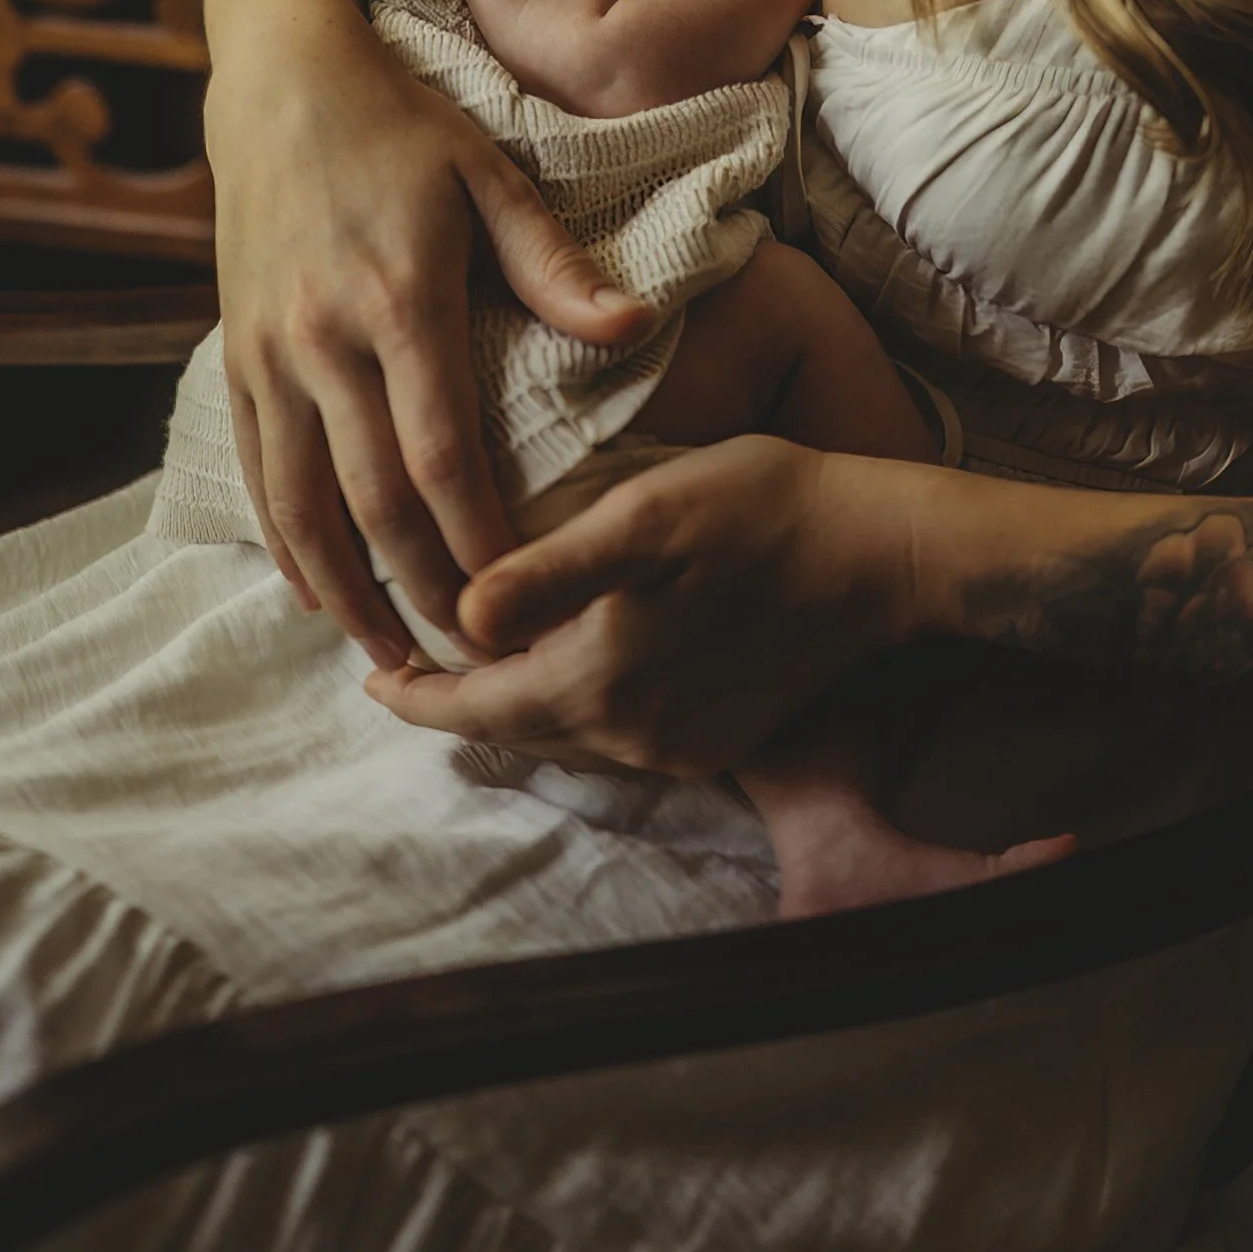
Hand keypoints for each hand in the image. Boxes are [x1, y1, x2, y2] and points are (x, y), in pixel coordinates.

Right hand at [207, 10, 653, 664]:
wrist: (279, 79)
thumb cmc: (403, 125)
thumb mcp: (491, 175)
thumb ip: (555, 266)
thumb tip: (636, 328)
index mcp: (398, 301)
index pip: (440, 455)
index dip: (476, 541)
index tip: (515, 603)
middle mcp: (323, 340)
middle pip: (371, 502)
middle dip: (420, 590)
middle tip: (469, 660)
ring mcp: (268, 353)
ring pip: (299, 504)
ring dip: (344, 591)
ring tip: (391, 653)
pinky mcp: (236, 355)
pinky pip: (256, 470)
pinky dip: (284, 540)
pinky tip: (317, 590)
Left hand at [361, 437, 930, 769]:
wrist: (881, 554)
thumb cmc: (762, 507)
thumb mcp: (648, 515)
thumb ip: (553, 572)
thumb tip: (463, 615)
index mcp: (601, 679)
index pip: (477, 705)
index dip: (416, 694)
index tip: (371, 674)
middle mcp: (636, 733)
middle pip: (517, 730)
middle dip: (457, 702)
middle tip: (407, 668)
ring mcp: (684, 744)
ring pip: (567, 738)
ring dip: (516, 707)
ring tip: (476, 669)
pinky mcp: (723, 739)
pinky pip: (620, 740)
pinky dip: (575, 712)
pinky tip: (569, 672)